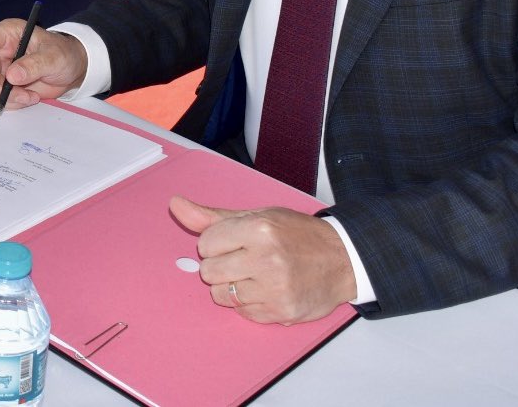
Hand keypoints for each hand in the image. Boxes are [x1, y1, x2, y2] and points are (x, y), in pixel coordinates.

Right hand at [0, 20, 87, 110]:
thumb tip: (12, 76)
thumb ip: (34, 65)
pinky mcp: (4, 84)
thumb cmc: (64, 54)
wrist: (71, 70)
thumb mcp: (54, 57)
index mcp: (7, 34)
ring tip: (30, 97)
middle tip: (22, 96)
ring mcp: (0, 68)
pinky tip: (28, 98)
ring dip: (6, 98)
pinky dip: (10, 103)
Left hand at [169, 196, 355, 324]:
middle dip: (220, 265)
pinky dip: (248, 303)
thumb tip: (175, 205)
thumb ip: (213, 216)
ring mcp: (274, 288)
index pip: (206, 242)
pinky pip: (241, 312)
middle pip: (209, 271)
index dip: (216, 243)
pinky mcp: (280, 312)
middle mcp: (267, 258)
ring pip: (221, 295)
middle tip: (244, 259)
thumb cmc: (297, 235)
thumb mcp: (258, 215)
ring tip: (255, 275)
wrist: (342, 259)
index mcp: (260, 228)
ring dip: (232, 286)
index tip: (233, 242)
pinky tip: (266, 289)